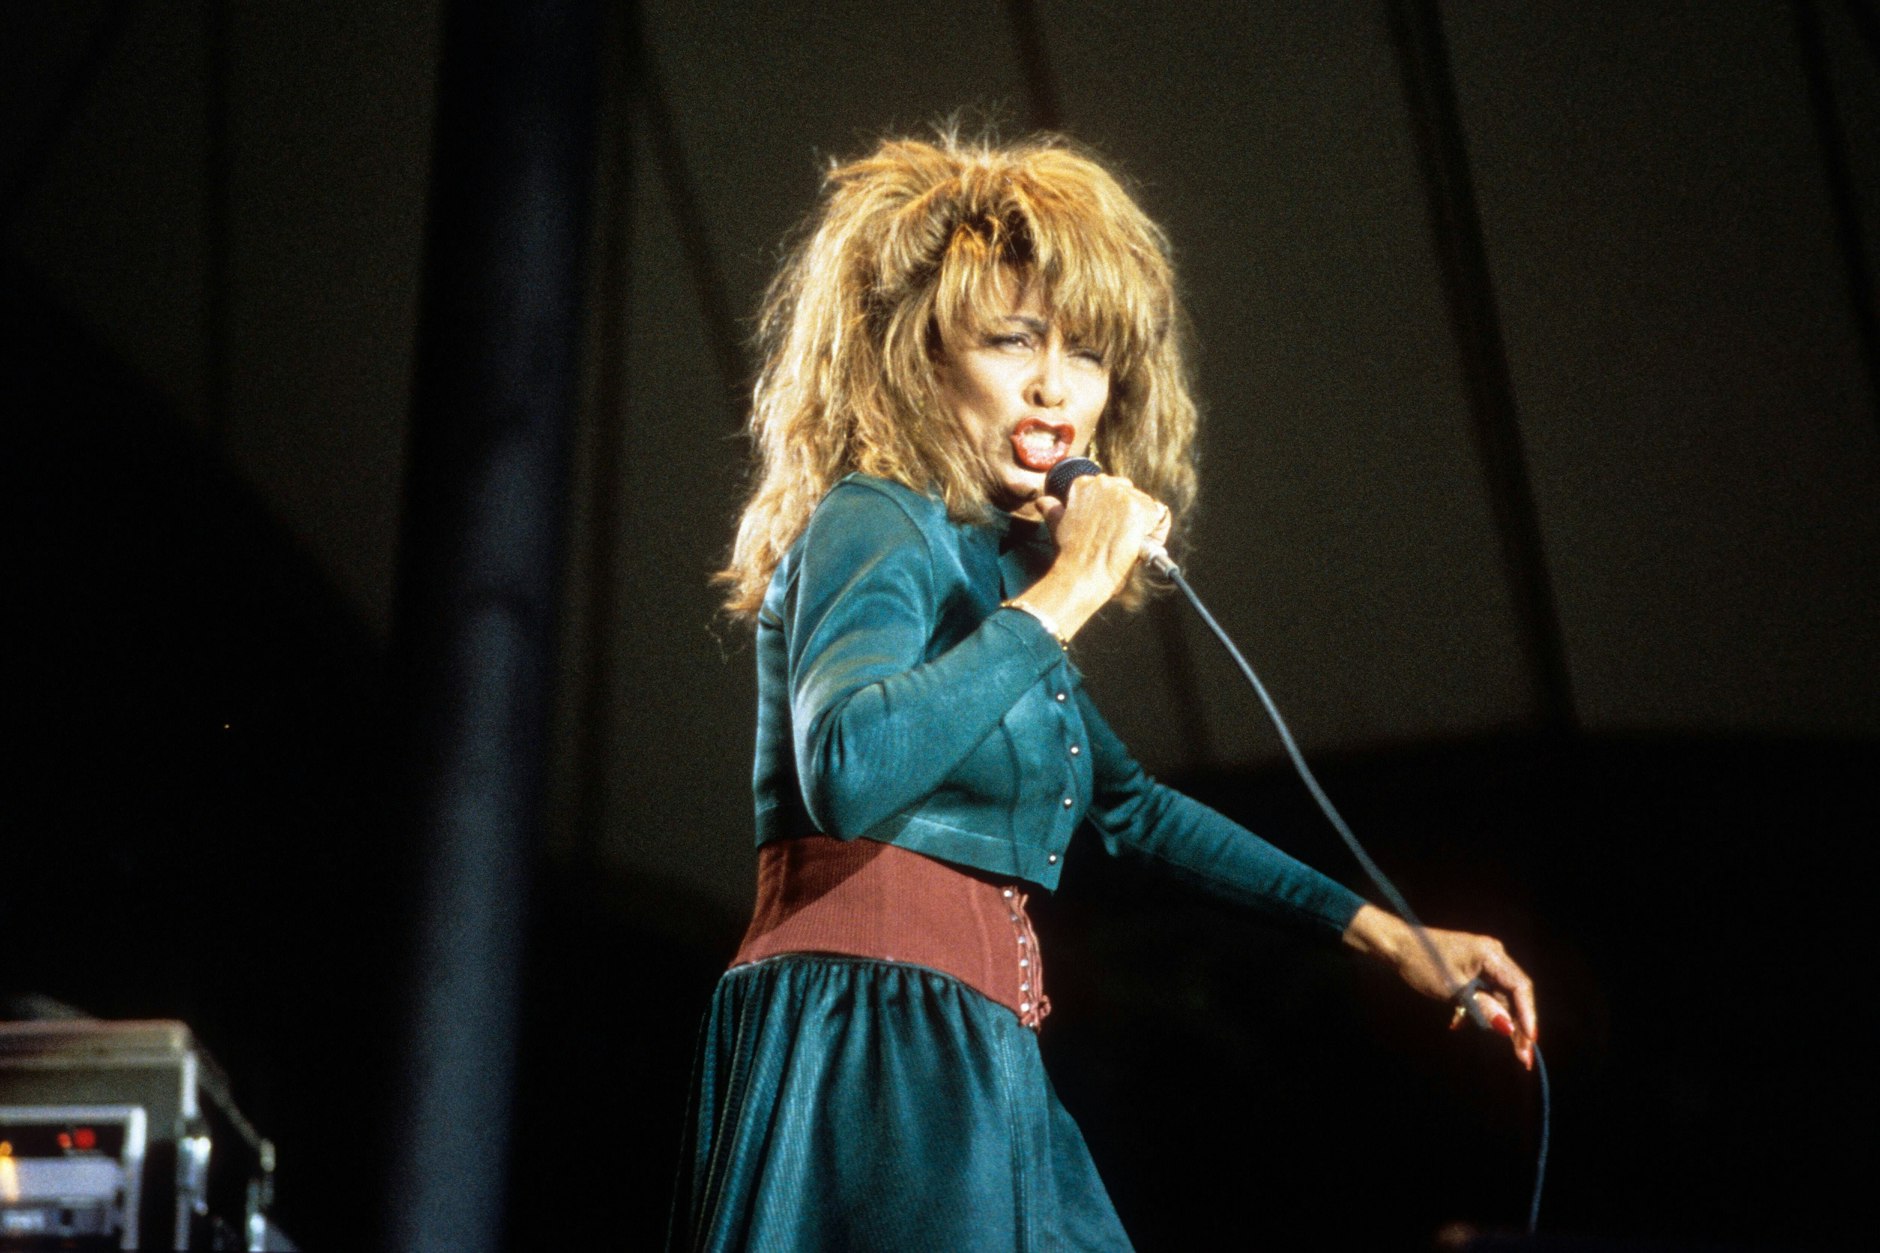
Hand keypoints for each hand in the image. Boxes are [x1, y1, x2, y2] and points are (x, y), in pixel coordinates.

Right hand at [1027, 473, 1170, 627]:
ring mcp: (1123, 496)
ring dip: (1144, 525)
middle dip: (1131, 516)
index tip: (1110, 528)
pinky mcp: (1140, 510)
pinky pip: (1161, 517)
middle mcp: (1104, 483)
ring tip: (1130, 545)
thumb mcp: (1057, 524)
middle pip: (1132, 494)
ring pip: (1148, 506)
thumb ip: (1053, 509)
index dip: (1115, 511)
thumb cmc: (1070, 555)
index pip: (1113, 489)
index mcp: (1084, 484)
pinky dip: (1156, 533)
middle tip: (1121, 538)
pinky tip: (1141, 546)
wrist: (1081, 575)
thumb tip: (1043, 501)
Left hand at [1344, 905, 1537, 1068]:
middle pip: (1514, 995)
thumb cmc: (1421, 963)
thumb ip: (1482, 1008)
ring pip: (1501, 997)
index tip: (1530, 1041)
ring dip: (1499, 1022)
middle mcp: (1494, 955)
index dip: (1528, 1016)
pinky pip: (1486, 994)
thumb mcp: (1453, 990)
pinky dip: (1480, 1011)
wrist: (1397, 946)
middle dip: (1518, 1026)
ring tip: (1508, 1050)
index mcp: (1491, 954)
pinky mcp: (1475, 970)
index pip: (1520, 987)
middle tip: (1523, 1057)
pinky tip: (1461, 1023)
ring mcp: (1485, 962)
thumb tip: (1508, 1027)